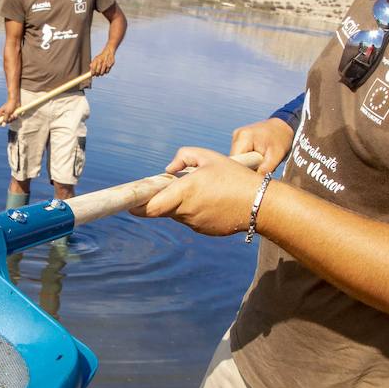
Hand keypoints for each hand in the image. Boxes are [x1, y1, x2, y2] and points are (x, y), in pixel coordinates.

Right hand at [0, 96, 19, 122]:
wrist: (16, 101)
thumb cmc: (10, 105)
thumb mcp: (7, 112)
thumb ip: (5, 118)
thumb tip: (3, 125)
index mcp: (0, 114)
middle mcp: (3, 115)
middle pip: (4, 122)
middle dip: (8, 120)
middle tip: (10, 117)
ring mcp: (8, 116)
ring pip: (9, 121)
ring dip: (12, 119)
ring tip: (13, 114)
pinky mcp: (12, 116)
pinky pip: (13, 120)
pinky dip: (15, 118)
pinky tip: (16, 114)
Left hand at [89, 48, 115, 75]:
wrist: (108, 52)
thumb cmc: (101, 57)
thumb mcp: (95, 59)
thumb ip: (92, 64)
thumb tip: (90, 71)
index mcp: (96, 60)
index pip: (93, 68)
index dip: (92, 73)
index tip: (92, 75)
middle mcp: (101, 61)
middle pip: (97, 71)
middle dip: (97, 74)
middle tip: (97, 74)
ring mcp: (106, 63)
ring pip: (102, 72)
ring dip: (101, 73)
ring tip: (101, 72)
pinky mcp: (110, 64)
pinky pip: (107, 71)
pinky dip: (105, 72)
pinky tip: (105, 69)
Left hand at [133, 148, 262, 236]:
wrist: (259, 203)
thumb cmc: (234, 176)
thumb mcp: (208, 156)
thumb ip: (183, 156)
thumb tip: (169, 169)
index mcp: (185, 192)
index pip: (151, 207)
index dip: (137, 207)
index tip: (129, 204)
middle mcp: (187, 211)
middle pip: (162, 210)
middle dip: (161, 200)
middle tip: (166, 189)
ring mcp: (196, 224)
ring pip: (178, 214)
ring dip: (180, 204)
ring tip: (201, 191)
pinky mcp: (205, 231)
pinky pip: (192, 220)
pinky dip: (195, 211)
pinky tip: (212, 201)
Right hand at [231, 117, 293, 175]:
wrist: (283, 126)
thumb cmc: (281, 139)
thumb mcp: (276, 156)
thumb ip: (264, 170)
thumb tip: (253, 184)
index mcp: (244, 136)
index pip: (235, 160)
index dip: (241, 172)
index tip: (251, 179)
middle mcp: (237, 135)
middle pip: (234, 160)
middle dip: (244, 169)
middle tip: (257, 173)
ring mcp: (236, 137)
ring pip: (236, 159)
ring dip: (245, 165)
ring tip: (258, 164)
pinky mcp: (238, 140)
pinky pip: (239, 155)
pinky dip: (246, 161)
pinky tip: (255, 160)